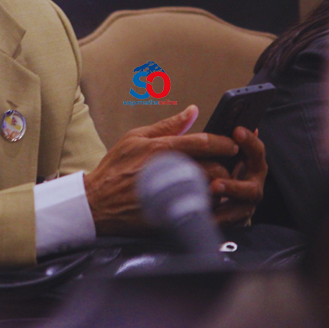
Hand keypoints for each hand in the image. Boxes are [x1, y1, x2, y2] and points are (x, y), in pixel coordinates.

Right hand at [83, 105, 242, 235]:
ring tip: (218, 183)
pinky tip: (205, 200)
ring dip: (220, 187)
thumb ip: (168, 125)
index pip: (204, 142)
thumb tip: (192, 111)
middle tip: (228, 166)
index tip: (232, 144)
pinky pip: (202, 211)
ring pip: (212, 190)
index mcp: (161, 149)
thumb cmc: (114, 168)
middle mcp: (168, 171)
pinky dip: (209, 205)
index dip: (224, 143)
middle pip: (214, 168)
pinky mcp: (171, 216)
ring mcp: (170, 196)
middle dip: (226, 167)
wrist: (97, 203)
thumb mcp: (135, 137)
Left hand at [202, 127, 266, 225]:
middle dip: (244, 156)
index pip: (254, 147)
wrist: (200, 203)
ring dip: (232, 191)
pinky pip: (234, 219)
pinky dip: (221, 216)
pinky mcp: (237, 218)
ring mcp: (246, 199)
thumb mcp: (196, 151)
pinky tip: (207, 213)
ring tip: (213, 188)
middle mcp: (251, 179)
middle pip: (257, 172)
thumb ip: (195, 134)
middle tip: (223, 162)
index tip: (237, 131)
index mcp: (246, 160)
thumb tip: (191, 110)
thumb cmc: (200, 170)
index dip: (249, 139)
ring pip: (247, 197)